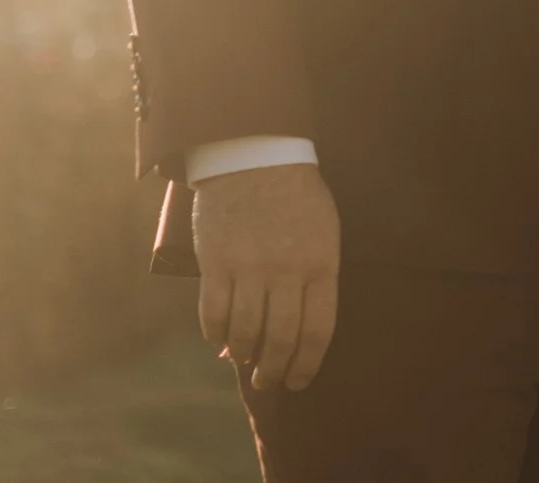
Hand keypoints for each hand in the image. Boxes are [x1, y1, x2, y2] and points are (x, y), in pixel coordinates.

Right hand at [191, 162, 340, 391]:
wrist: (256, 156)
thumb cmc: (297, 197)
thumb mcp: (325, 232)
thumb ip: (316, 277)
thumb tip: (300, 324)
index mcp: (322, 264)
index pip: (318, 330)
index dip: (308, 364)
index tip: (299, 382)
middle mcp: (287, 270)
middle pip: (281, 339)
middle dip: (273, 370)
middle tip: (267, 382)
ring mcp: (250, 267)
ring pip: (245, 331)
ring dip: (243, 354)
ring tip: (243, 361)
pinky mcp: (216, 262)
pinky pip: (213, 313)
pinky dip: (215, 334)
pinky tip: (219, 340)